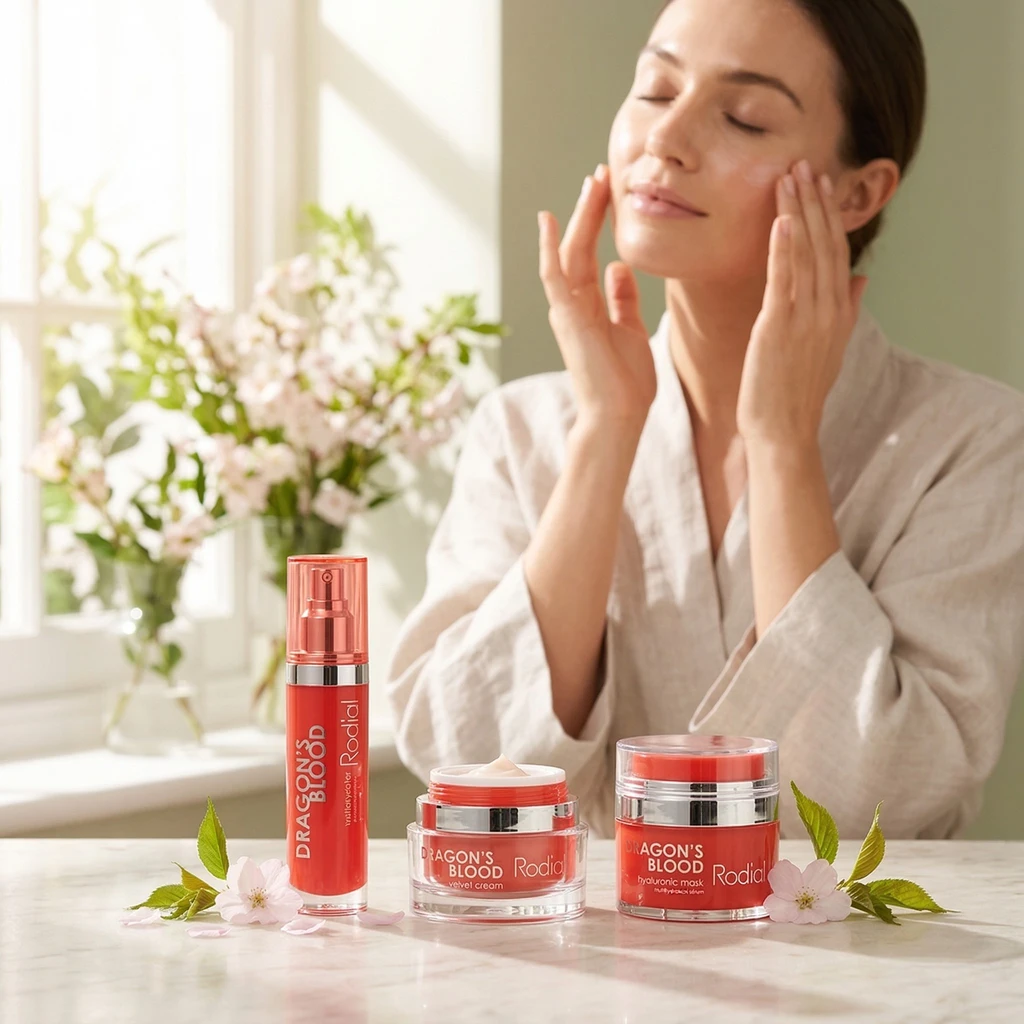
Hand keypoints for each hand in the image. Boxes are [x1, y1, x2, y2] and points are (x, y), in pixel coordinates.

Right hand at [538, 165, 654, 431]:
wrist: (619, 415)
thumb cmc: (625, 381)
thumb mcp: (630, 330)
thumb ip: (622, 300)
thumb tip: (620, 268)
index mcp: (588, 306)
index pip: (589, 253)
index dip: (598, 220)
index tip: (610, 189)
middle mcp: (572, 304)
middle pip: (578, 246)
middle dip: (590, 209)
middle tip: (601, 174)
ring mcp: (567, 311)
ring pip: (568, 253)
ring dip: (579, 218)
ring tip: (591, 183)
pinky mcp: (567, 319)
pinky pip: (554, 277)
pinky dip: (551, 248)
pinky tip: (550, 220)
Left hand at [737, 160, 868, 449]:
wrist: (784, 430)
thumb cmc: (797, 392)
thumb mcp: (829, 347)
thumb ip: (846, 309)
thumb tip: (861, 278)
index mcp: (837, 312)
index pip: (836, 252)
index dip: (828, 216)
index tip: (821, 183)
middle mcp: (827, 310)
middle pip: (823, 245)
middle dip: (813, 203)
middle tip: (803, 165)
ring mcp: (805, 318)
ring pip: (804, 255)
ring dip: (797, 213)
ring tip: (789, 178)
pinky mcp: (778, 327)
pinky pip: (783, 280)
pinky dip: (783, 249)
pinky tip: (779, 220)